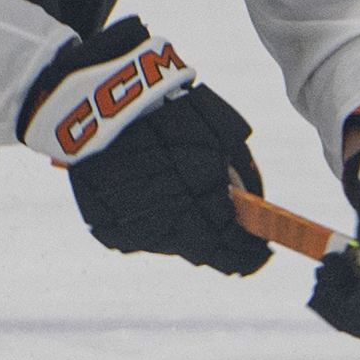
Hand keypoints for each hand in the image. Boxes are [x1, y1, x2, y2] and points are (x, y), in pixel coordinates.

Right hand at [20, 16, 270, 276]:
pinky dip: (149, 216)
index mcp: (200, 214)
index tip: (259, 251)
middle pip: (203, 253)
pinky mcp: (106, 228)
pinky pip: (138, 232)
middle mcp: (167, 233)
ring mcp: (133, 233)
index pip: (235, 256)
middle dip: (219, 239)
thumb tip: (255, 203)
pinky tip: (148, 186)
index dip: (250, 256)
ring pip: (170, 243)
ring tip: (178, 188)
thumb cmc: (172, 113)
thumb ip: (242, 176)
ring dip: (182, 226)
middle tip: (226, 220)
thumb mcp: (222, 138)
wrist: (101, 103)